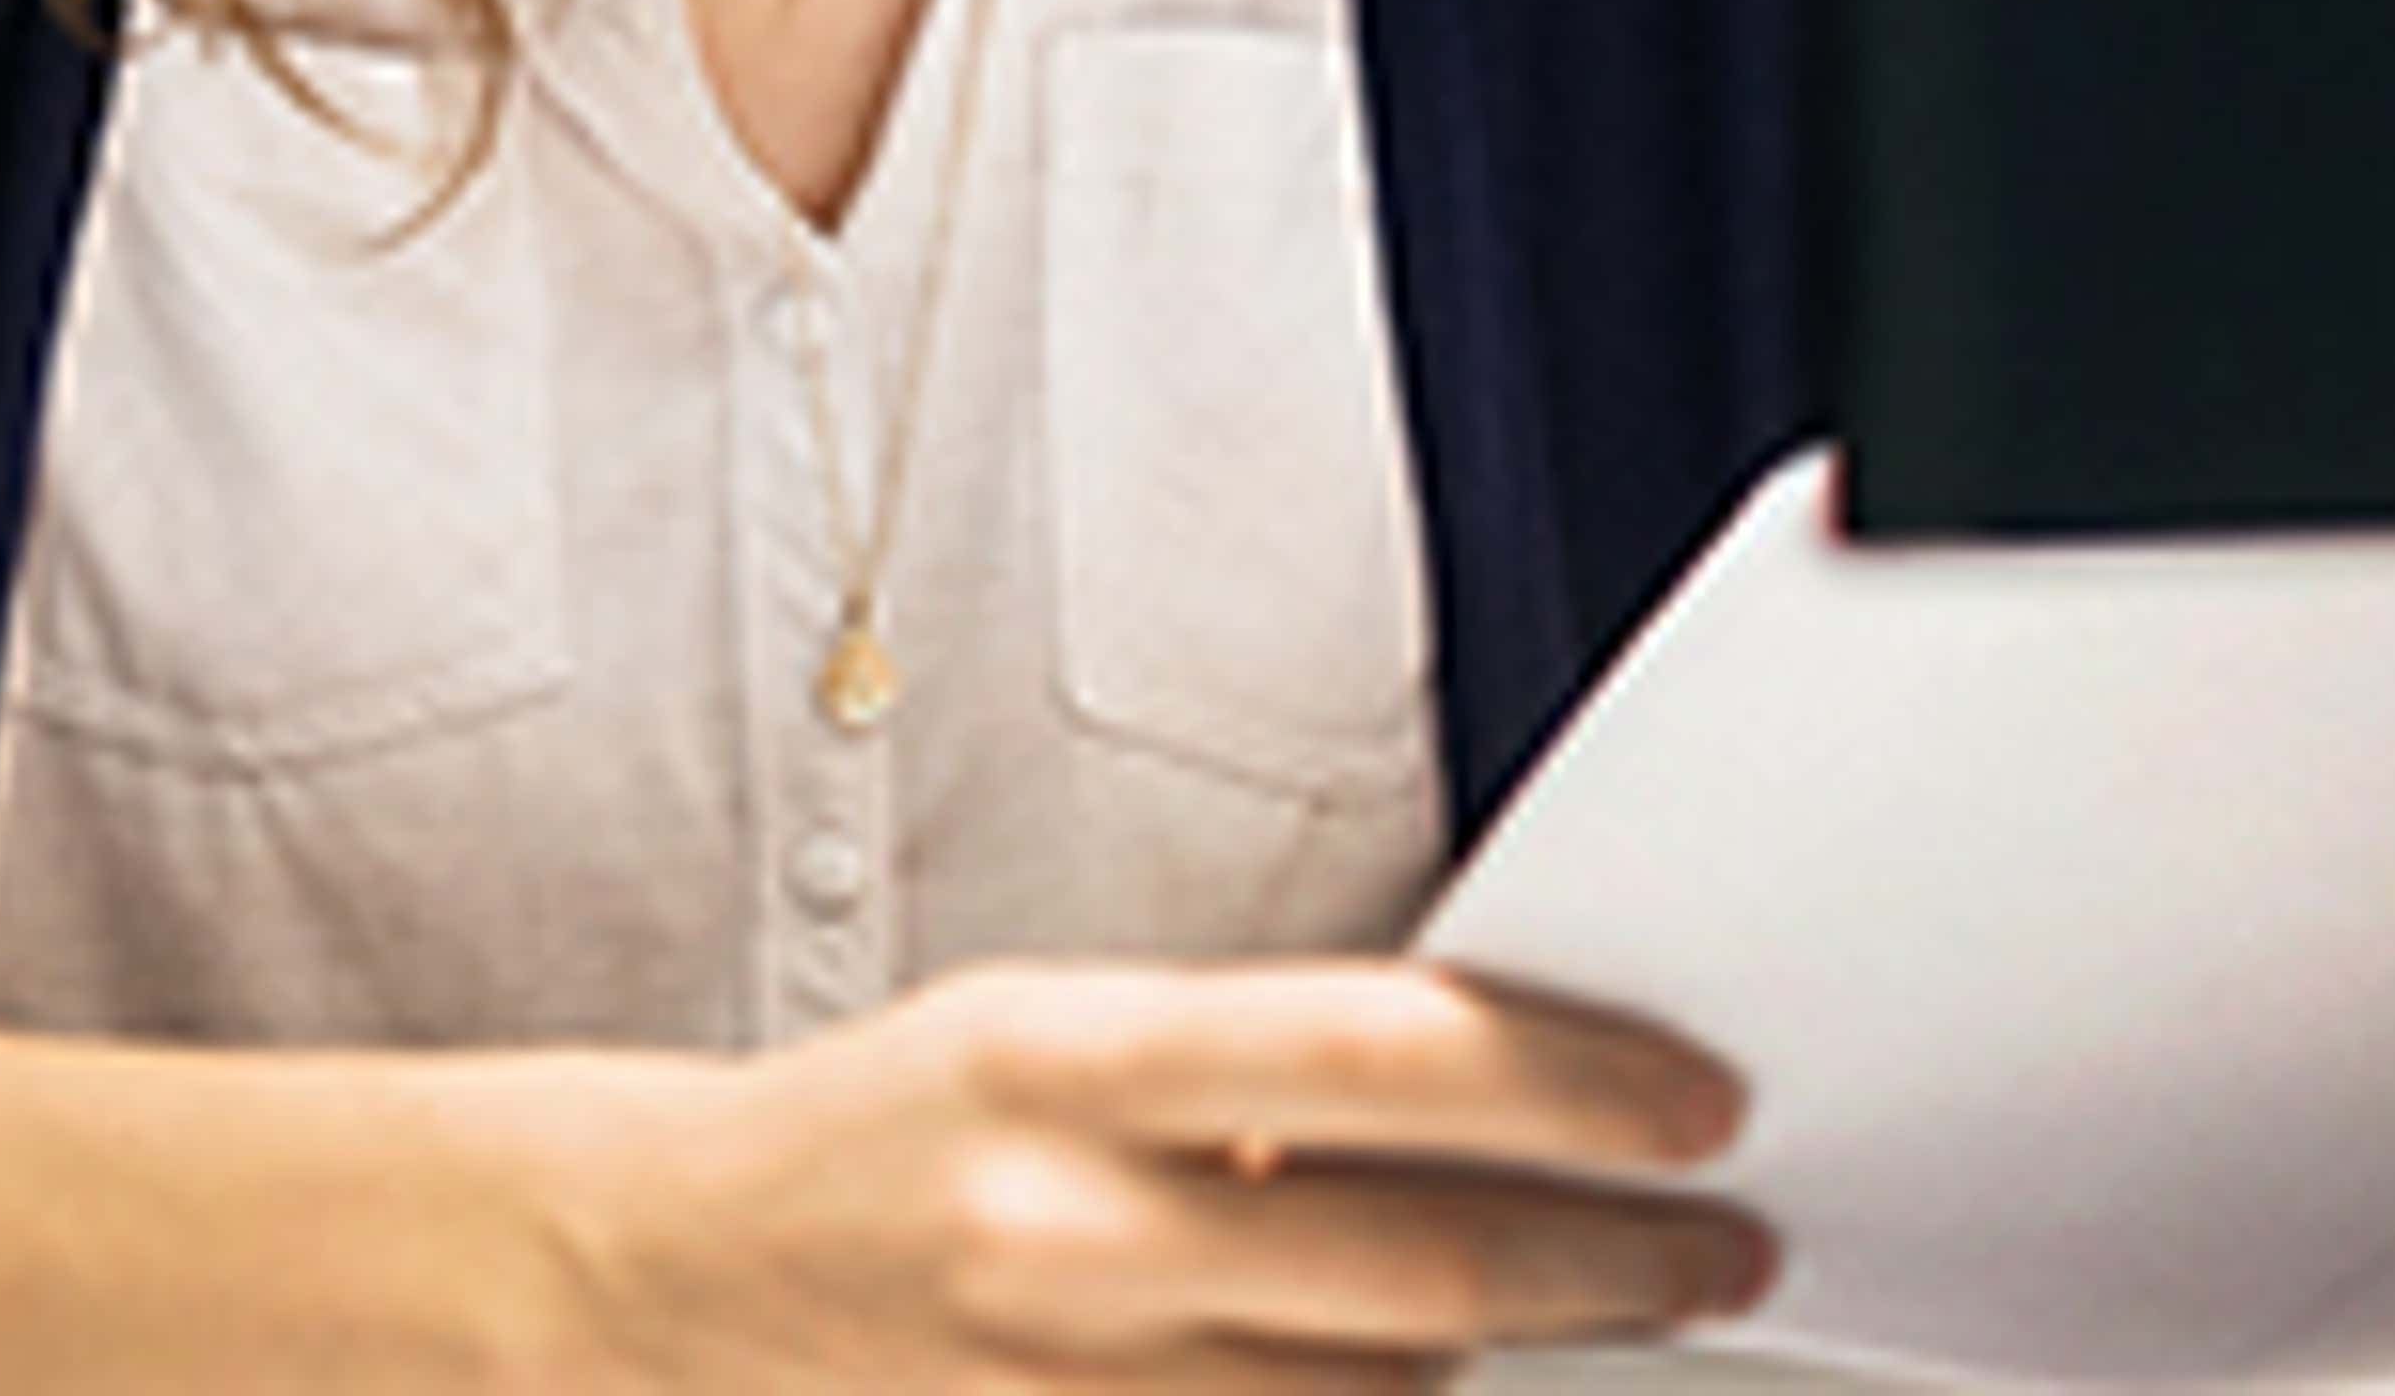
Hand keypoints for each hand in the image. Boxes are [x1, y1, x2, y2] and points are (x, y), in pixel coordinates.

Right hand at [550, 954, 1774, 1389]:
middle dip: (1606, 1262)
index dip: (1557, 1083)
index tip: (1694, 1102)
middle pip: (1416, 1267)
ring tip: (1581, 1305)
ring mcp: (1065, 1388)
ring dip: (1495, 1362)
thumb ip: (1236, 1078)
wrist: (673, 1276)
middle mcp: (1068, 1228)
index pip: (1366, 1053)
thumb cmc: (891, 1129)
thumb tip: (1472, 1104)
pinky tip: (1413, 1392)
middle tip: (1721, 1246)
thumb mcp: (1047, 1034)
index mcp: (1063, 1057)